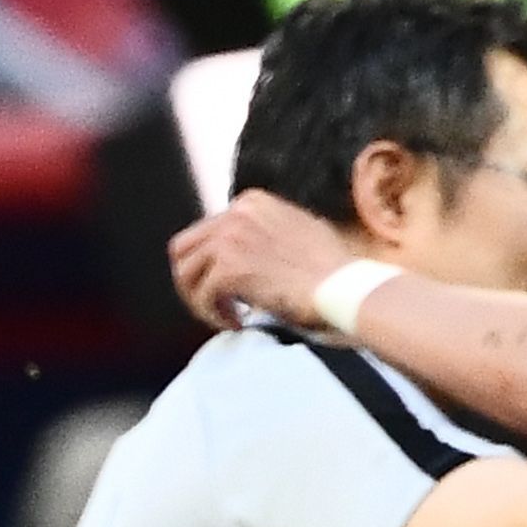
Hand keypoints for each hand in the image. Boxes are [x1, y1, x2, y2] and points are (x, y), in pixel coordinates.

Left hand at [168, 188, 368, 335]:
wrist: (343, 287)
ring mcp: (230, 239)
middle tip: (213, 303)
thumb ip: (266, 233)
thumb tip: (245, 254)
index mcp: (251, 202)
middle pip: (184, 248)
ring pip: (185, 273)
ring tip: (226, 316)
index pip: (207, 230)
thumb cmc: (332, 271)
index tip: (230, 287)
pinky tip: (238, 323)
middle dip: (193, 280)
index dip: (211, 264)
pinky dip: (214, 315)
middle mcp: (236, 213)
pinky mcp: (228, 269)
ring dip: (201, 300)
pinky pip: (202, 297)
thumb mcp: (298, 231)